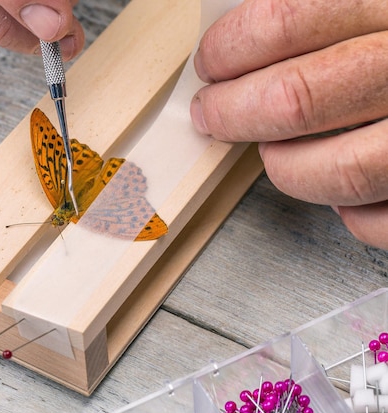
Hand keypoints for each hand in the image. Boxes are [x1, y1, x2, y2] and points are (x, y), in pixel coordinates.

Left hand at [190, 0, 387, 248]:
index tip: (211, 63)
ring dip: (284, 165)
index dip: (233, 47)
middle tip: (214, 112)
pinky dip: (346, 209)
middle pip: (299, 99)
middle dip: (234, 112)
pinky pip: (377, 221)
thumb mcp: (387, 6)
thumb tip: (255, 27)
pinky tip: (343, 183)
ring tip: (272, 152)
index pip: (291, 19)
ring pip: (338, 172)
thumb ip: (337, 8)